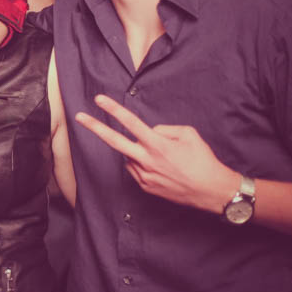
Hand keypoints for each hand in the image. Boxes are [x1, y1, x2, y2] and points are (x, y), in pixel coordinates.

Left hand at [75, 94, 239, 213]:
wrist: (213, 191)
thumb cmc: (204, 160)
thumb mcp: (189, 135)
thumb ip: (165, 129)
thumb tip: (150, 132)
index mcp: (157, 145)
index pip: (130, 122)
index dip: (113, 109)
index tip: (99, 99)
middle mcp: (146, 160)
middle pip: (114, 141)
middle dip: (95, 127)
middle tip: (79, 116)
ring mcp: (144, 175)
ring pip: (130, 156)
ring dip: (138, 152)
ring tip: (165, 159)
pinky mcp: (145, 187)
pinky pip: (136, 169)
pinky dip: (143, 164)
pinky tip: (162, 169)